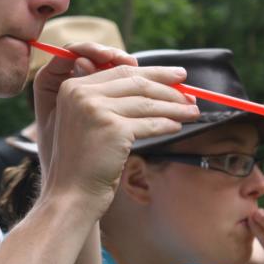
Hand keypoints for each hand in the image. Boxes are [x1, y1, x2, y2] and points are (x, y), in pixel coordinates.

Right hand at [32, 42, 198, 216]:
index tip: (175, 76)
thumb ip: (107, 98)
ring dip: (174, 106)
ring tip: (192, 111)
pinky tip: (177, 127)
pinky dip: (167, 124)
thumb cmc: (82, 160)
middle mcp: (81, 93)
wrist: (71, 192)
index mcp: (72, 86)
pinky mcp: (113, 129)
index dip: (153, 72)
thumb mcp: (86, 120)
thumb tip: (152, 82)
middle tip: (190, 93)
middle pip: (136, 82)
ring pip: (146, 102)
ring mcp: (96, 110)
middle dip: (168, 87)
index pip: (121, 71)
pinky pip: (149, 123)